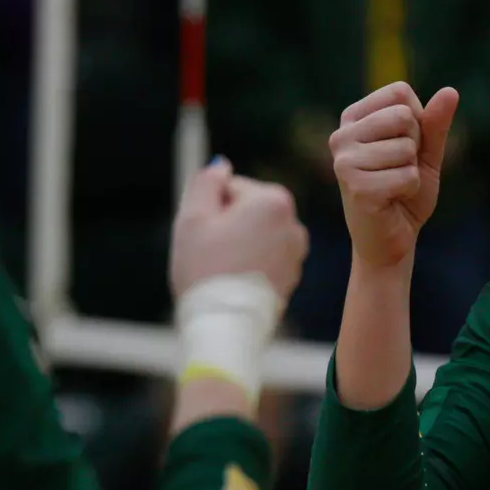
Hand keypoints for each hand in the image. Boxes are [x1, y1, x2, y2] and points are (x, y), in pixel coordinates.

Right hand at [169, 158, 308, 299]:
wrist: (225, 324)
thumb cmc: (205, 269)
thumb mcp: (193, 217)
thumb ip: (206, 182)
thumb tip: (220, 165)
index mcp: (273, 200)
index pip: (231, 188)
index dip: (210, 209)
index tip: (206, 234)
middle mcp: (293, 222)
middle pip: (247, 209)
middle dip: (226, 225)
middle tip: (212, 253)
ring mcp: (297, 251)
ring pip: (255, 234)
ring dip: (238, 244)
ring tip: (223, 269)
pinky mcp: (293, 275)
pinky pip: (265, 258)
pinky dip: (250, 264)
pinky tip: (236, 282)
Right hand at [331, 82, 458, 269]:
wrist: (391, 239)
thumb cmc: (405, 191)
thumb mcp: (426, 152)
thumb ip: (435, 122)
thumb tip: (451, 91)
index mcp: (353, 118)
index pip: (400, 91)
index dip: (417, 119)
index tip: (403, 147)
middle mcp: (342, 135)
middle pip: (403, 115)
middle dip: (415, 145)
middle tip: (399, 168)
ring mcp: (344, 161)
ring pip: (406, 147)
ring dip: (412, 171)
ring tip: (393, 186)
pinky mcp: (356, 187)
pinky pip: (407, 176)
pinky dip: (410, 189)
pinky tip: (391, 200)